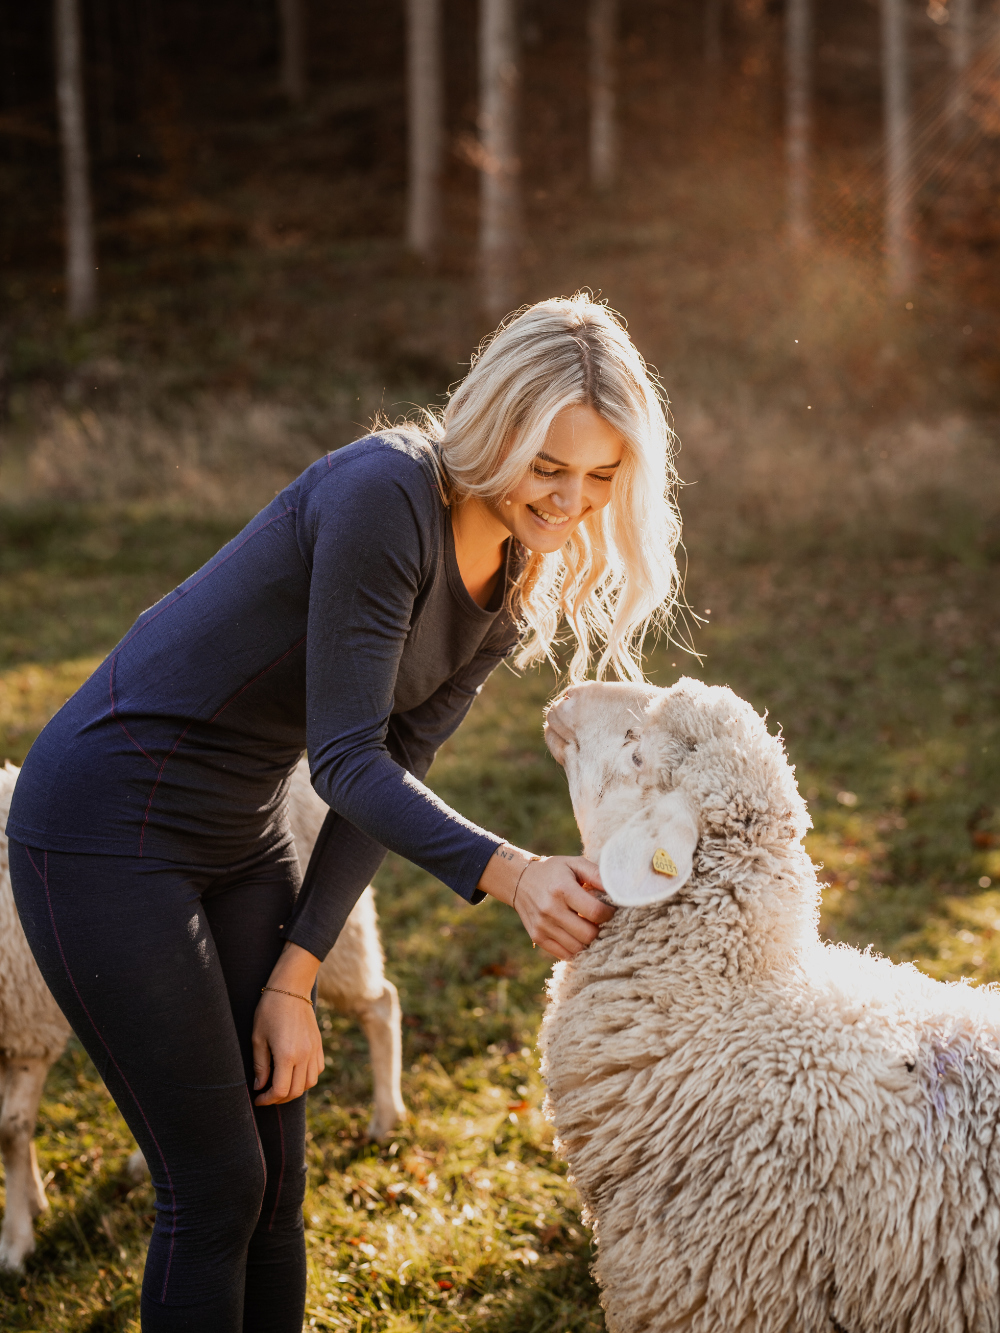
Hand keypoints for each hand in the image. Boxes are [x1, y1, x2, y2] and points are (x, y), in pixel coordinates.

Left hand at [252, 944, 324, 1106]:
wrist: (291, 989)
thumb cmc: (269, 1011)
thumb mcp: (258, 1038)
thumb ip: (260, 1066)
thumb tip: (260, 1087)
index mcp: (287, 1055)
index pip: (281, 1091)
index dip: (268, 1099)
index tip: (258, 1098)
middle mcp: (304, 1056)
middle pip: (295, 1091)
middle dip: (279, 1098)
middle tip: (266, 1094)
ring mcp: (314, 1050)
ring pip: (309, 1083)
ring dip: (295, 1089)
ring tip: (281, 1085)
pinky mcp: (319, 1045)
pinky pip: (318, 1070)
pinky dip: (307, 1078)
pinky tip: (295, 1073)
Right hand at [478, 846, 614, 960]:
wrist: (519, 880)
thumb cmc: (554, 871)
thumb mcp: (575, 864)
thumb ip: (597, 874)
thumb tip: (619, 889)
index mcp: (562, 889)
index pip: (595, 912)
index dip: (609, 914)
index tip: (610, 909)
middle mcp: (551, 909)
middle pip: (588, 935)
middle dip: (600, 930)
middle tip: (599, 921)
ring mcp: (542, 926)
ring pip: (578, 948)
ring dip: (588, 941)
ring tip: (588, 927)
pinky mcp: (537, 937)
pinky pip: (565, 954)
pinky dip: (575, 948)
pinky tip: (576, 935)